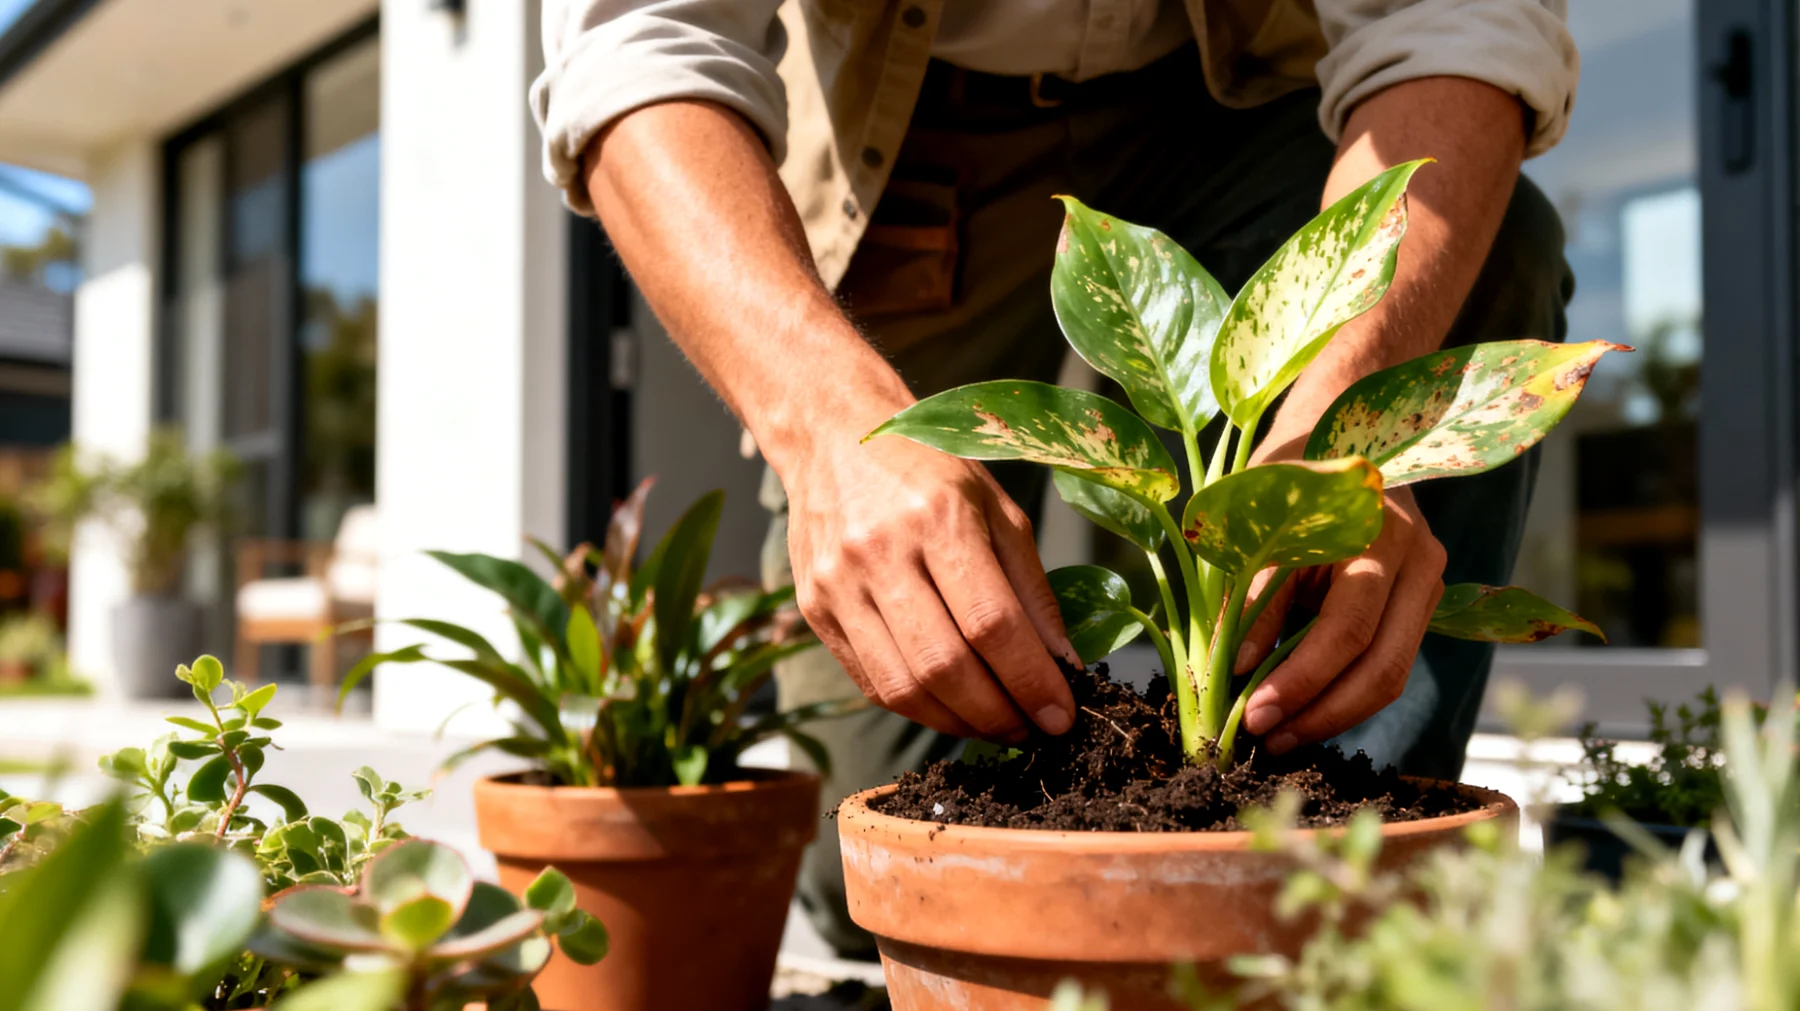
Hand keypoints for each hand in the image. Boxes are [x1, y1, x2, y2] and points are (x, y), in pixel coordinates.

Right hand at [784, 434, 1079, 741]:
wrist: (834, 437)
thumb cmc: (930, 469)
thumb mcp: (998, 510)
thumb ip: (1032, 589)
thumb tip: (1064, 667)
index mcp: (937, 517)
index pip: (991, 622)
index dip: (1031, 680)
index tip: (1061, 715)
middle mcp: (881, 553)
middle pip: (945, 665)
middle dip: (999, 714)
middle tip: (1033, 730)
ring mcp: (839, 585)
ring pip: (903, 687)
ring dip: (959, 723)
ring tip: (997, 725)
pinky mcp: (814, 610)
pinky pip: (871, 682)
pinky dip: (919, 708)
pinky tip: (952, 708)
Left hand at [1232, 485, 1445, 753]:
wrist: (1334, 424)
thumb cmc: (1286, 473)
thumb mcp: (1259, 527)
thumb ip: (1253, 599)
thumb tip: (1237, 673)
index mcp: (1379, 533)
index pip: (1346, 630)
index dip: (1300, 682)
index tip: (1252, 716)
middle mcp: (1419, 560)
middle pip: (1384, 666)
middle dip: (1322, 713)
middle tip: (1268, 740)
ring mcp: (1427, 581)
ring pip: (1392, 672)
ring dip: (1334, 713)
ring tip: (1280, 736)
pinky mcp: (1420, 599)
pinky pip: (1388, 660)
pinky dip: (1346, 692)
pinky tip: (1304, 711)